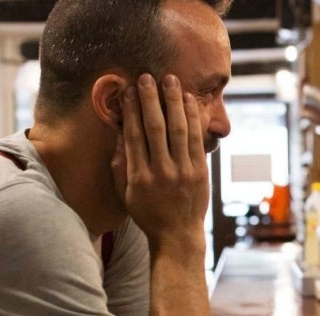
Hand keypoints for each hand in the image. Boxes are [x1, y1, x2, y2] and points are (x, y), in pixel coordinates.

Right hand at [112, 73, 208, 249]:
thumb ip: (121, 162)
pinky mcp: (200, 172)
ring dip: (174, 102)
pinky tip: (188, 101)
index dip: (132, 110)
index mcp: (138, 176)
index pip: (134, 135)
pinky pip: (197, 139)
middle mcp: (161, 172)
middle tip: (147, 77)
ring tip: (170, 80)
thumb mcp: (125, 192)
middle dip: (151, 99)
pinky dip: (193, 118)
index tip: (130, 90)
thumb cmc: (147, 212)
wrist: (177, 235)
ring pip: (178, 129)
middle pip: (155, 127)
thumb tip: (118, 131)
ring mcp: (183, 172)